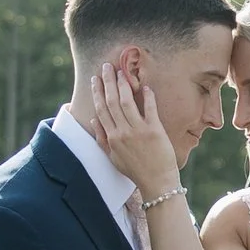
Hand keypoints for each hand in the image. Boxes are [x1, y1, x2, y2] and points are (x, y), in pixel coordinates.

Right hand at [90, 57, 178, 199]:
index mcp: (111, 137)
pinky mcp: (154, 131)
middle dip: (107, 81)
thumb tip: (93, 119)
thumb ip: (101, 138)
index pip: (101, 109)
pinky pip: (149, 109)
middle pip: (111, 101)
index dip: (97, 92)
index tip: (95, 78)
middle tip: (106, 66)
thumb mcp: (112, 157)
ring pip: (127, 102)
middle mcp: (122, 132)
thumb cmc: (135, 170)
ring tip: (121, 71)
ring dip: (123, 84)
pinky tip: (145, 86)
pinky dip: (147, 96)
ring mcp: (138, 131)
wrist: (156, 182)